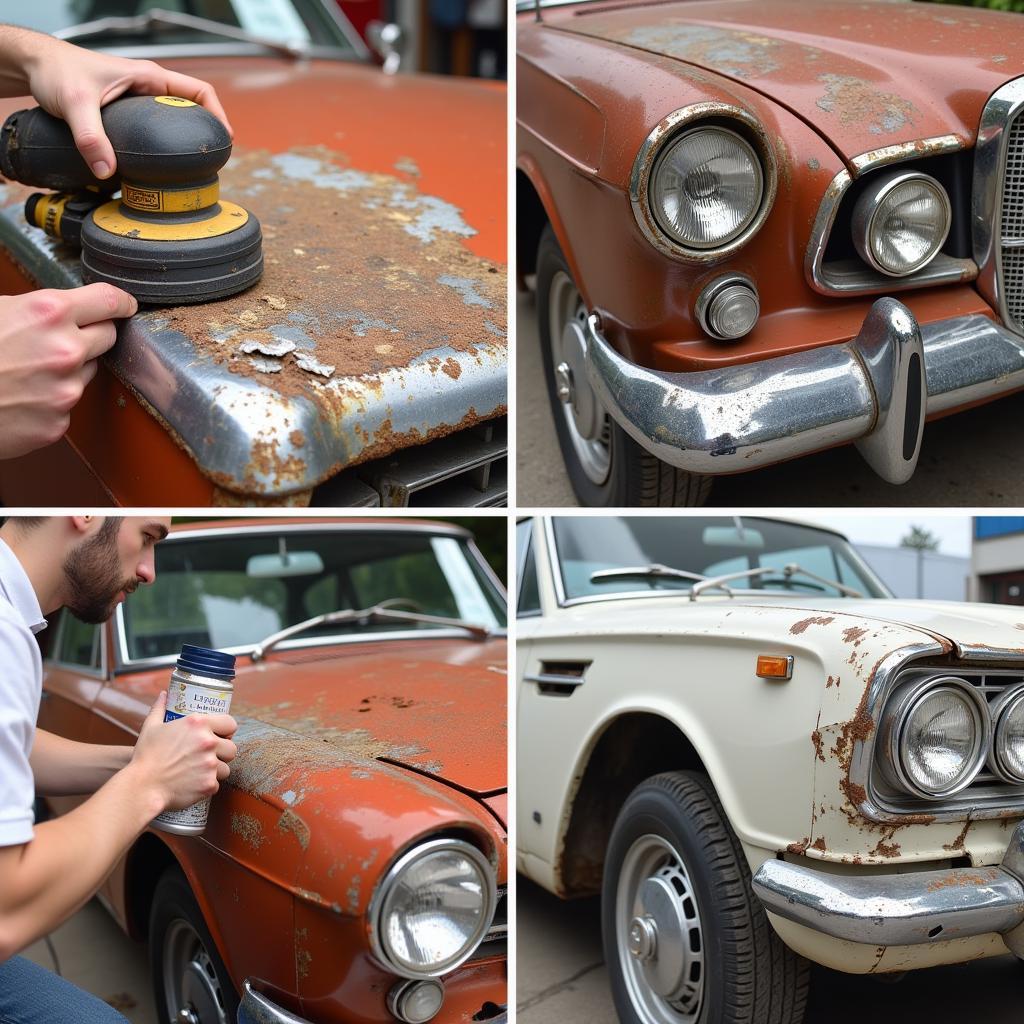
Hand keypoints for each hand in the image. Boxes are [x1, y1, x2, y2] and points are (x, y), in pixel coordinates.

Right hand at [0, 284, 136, 456]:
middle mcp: (65, 351)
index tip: (125, 306)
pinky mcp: (59, 422)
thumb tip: (64, 308)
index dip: (120, 302)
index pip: (110, 300)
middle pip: (108, 336)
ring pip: (88, 371)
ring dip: (70, 368)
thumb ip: (36, 309)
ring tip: (28, 369)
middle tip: (65, 338)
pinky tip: (23, 395)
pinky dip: (52, 398)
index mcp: (48, 313)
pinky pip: (68, 404)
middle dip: (94, 334)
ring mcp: (66, 390)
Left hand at [21, 34, 231, 178]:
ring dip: (184, 142)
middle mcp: (148, 88)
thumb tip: (107, 172)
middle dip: (204, 134)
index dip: (218, 115)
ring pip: (173, 122)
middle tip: (209, 163)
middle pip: (192, 110)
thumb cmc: (56, 72)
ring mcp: (138, 101)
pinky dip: (163, 146)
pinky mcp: (127, 114)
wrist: (35, 67)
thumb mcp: (74, 104)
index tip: (224, 140)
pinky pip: (155, 130)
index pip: (199, 91)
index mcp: (148, 78)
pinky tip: (158, 166)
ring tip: (189, 169)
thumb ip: (91, 138)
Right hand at [129, 692, 237, 812]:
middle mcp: (208, 742)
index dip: (227, 731)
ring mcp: (210, 764)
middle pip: (232, 748)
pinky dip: (207, 786)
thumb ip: (159, 708)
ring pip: (226, 768)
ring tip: (200, 771)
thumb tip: (164, 694)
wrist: (141, 787)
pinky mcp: (209, 784)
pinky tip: (193, 784)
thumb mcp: (151, 727)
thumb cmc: (145, 757)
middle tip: (209, 756)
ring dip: (216, 770)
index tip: (220, 736)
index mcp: (198, 723)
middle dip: (223, 753)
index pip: (230, 723)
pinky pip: (216, 785)